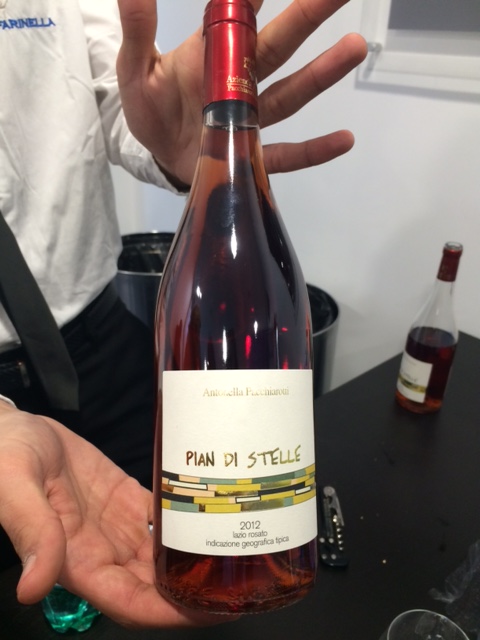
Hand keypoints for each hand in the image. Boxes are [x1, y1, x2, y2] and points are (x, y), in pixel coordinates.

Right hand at [0, 404, 221, 626]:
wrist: (13, 429)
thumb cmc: (5, 457)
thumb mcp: (14, 488)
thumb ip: (32, 532)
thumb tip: (34, 588)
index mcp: (75, 561)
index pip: (130, 603)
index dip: (171, 613)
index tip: (213, 611)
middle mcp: (101, 550)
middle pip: (156, 584)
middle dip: (197, 591)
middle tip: (245, 578)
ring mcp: (115, 525)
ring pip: (163, 554)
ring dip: (196, 558)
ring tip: (239, 548)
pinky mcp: (124, 498)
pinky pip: (159, 516)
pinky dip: (185, 519)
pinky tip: (213, 512)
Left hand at [116, 0, 366, 185]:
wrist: (158, 157)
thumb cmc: (150, 109)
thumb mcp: (135, 69)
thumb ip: (137, 30)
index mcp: (213, 55)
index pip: (241, 16)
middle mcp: (240, 82)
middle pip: (280, 46)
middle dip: (309, 16)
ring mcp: (250, 120)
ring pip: (290, 94)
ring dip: (321, 74)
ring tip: (354, 47)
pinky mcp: (252, 156)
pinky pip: (286, 154)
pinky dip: (315, 150)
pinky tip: (345, 139)